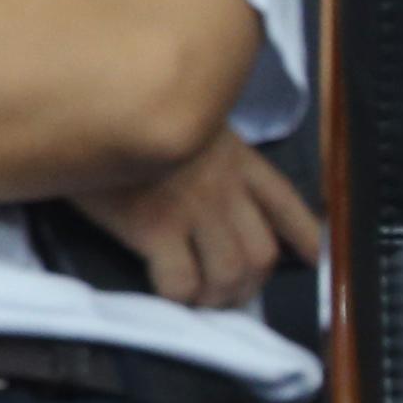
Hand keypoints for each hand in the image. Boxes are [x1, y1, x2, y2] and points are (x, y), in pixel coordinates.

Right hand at [72, 129, 321, 308]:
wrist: (89, 101)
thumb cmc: (131, 110)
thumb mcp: (188, 120)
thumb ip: (210, 152)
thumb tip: (217, 188)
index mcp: (237, 157)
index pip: (284, 200)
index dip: (304, 234)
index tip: (313, 257)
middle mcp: (224, 186)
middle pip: (262, 252)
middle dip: (251, 284)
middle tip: (230, 294)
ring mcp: (193, 208)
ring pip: (230, 274)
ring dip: (217, 298)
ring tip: (200, 300)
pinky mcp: (155, 227)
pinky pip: (182, 282)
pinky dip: (180, 297)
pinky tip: (169, 293)